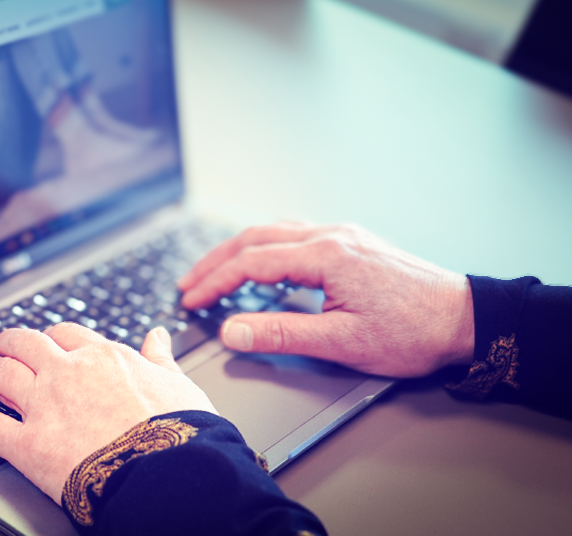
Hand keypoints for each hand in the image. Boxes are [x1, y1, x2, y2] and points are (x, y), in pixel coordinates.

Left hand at [0, 323, 217, 502]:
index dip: (54, 336)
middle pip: (27, 345)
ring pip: (0, 374)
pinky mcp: (26, 443)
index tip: (49, 339)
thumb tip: (159, 336)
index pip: (70, 335)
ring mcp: (43, 405)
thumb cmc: (182, 433)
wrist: (170, 473)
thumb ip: (162, 359)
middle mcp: (67, 373)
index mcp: (105, 357)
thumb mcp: (180, 385)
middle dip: (9, 341)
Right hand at [178, 222, 474, 376]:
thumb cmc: (413, 332)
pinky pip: (296, 233)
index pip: (252, 262)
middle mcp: (332, 235)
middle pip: (256, 237)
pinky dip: (266, 245)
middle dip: (217, 261)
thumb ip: (282, 334)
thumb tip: (232, 330)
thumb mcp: (343, 342)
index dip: (216, 282)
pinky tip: (262, 260)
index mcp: (326, 255)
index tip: (191, 300)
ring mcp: (344, 235)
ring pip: (275, 230)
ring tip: (215, 271)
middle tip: (189, 283)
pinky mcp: (354, 243)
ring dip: (239, 249)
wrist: (467, 319)